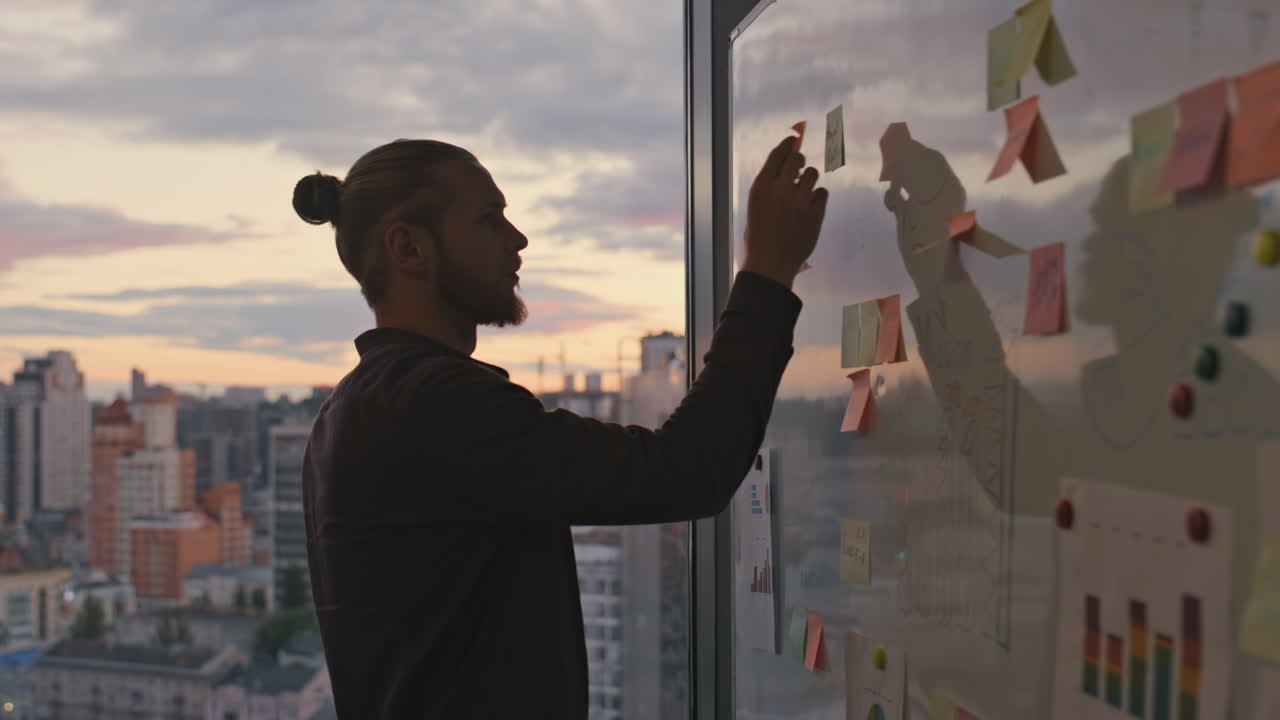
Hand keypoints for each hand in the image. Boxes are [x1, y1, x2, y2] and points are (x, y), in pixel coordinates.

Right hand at [742, 136, 828, 287]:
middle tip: (799, 170)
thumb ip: (769, 186)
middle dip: (799, 162)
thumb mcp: (755, 206)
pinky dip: (817, 197)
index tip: (793, 141)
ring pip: (812, 174)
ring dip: (809, 180)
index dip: (787, 145)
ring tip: (803, 194)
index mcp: (761, 188)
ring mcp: (798, 202)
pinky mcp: (814, 214)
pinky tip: (810, 207)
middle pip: (796, 159)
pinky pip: (822, 193)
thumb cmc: (759, 237)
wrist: (770, 264)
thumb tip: (786, 165)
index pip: (777, 155)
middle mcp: (779, 191)